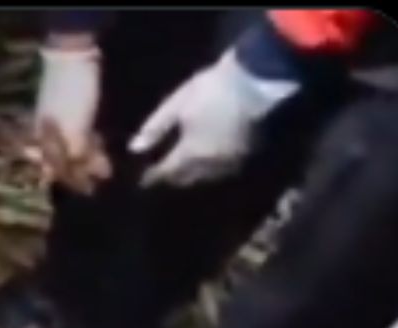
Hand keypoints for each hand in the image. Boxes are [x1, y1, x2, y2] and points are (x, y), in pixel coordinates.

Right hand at [34, 43, 109, 192]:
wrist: (72, 56)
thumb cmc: (71, 96)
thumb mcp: (75, 129)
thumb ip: (78, 156)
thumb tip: (86, 180)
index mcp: (44, 142)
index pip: (57, 170)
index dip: (74, 182)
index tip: (91, 192)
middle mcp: (48, 136)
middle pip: (63, 161)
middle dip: (80, 172)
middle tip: (100, 182)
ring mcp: (58, 122)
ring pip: (71, 147)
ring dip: (87, 159)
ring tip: (104, 167)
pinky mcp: (71, 111)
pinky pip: (79, 134)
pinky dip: (89, 143)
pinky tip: (99, 145)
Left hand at [130, 49, 297, 187]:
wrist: (263, 78)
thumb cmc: (214, 88)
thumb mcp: (179, 103)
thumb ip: (156, 127)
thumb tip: (135, 148)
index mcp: (191, 154)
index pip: (166, 172)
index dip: (153, 176)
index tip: (143, 179)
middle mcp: (212, 165)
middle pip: (187, 178)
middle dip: (173, 177)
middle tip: (163, 174)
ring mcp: (234, 161)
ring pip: (207, 176)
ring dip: (194, 174)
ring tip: (184, 168)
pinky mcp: (251, 152)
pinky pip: (225, 167)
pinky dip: (212, 167)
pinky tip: (208, 158)